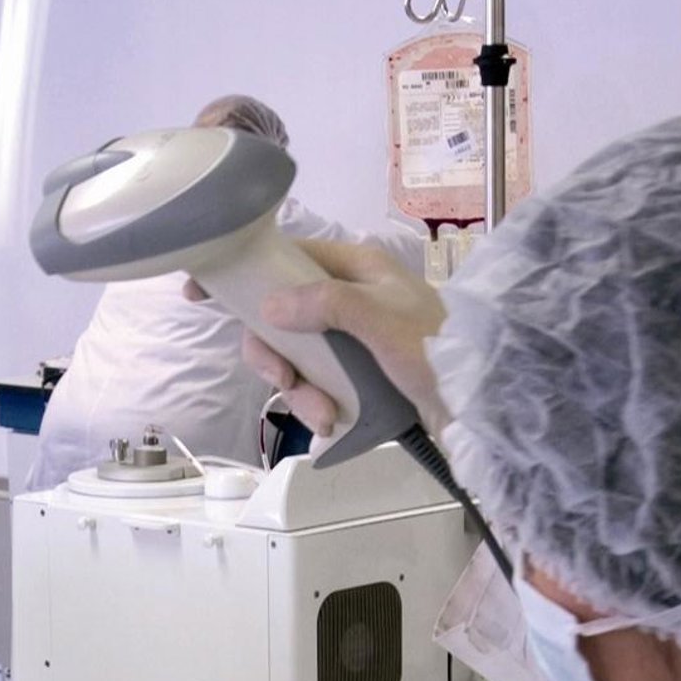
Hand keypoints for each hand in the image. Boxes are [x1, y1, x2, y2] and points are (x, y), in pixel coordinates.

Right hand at [189, 239, 448, 434]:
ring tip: (322, 413)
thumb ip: (326, 305)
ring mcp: (349, 339)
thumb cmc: (440, 351)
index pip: (285, 258)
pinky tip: (333, 423)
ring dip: (299, 391)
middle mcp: (347, 298)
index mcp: (354, 268)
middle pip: (278, 317)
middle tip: (282, 380)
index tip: (202, 294)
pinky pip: (315, 386)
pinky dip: (317, 407)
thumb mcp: (381, 320)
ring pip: (294, 358)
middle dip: (275, 355)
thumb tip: (272, 305)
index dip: (244, 275)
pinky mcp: (355, 376)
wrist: (478, 407)